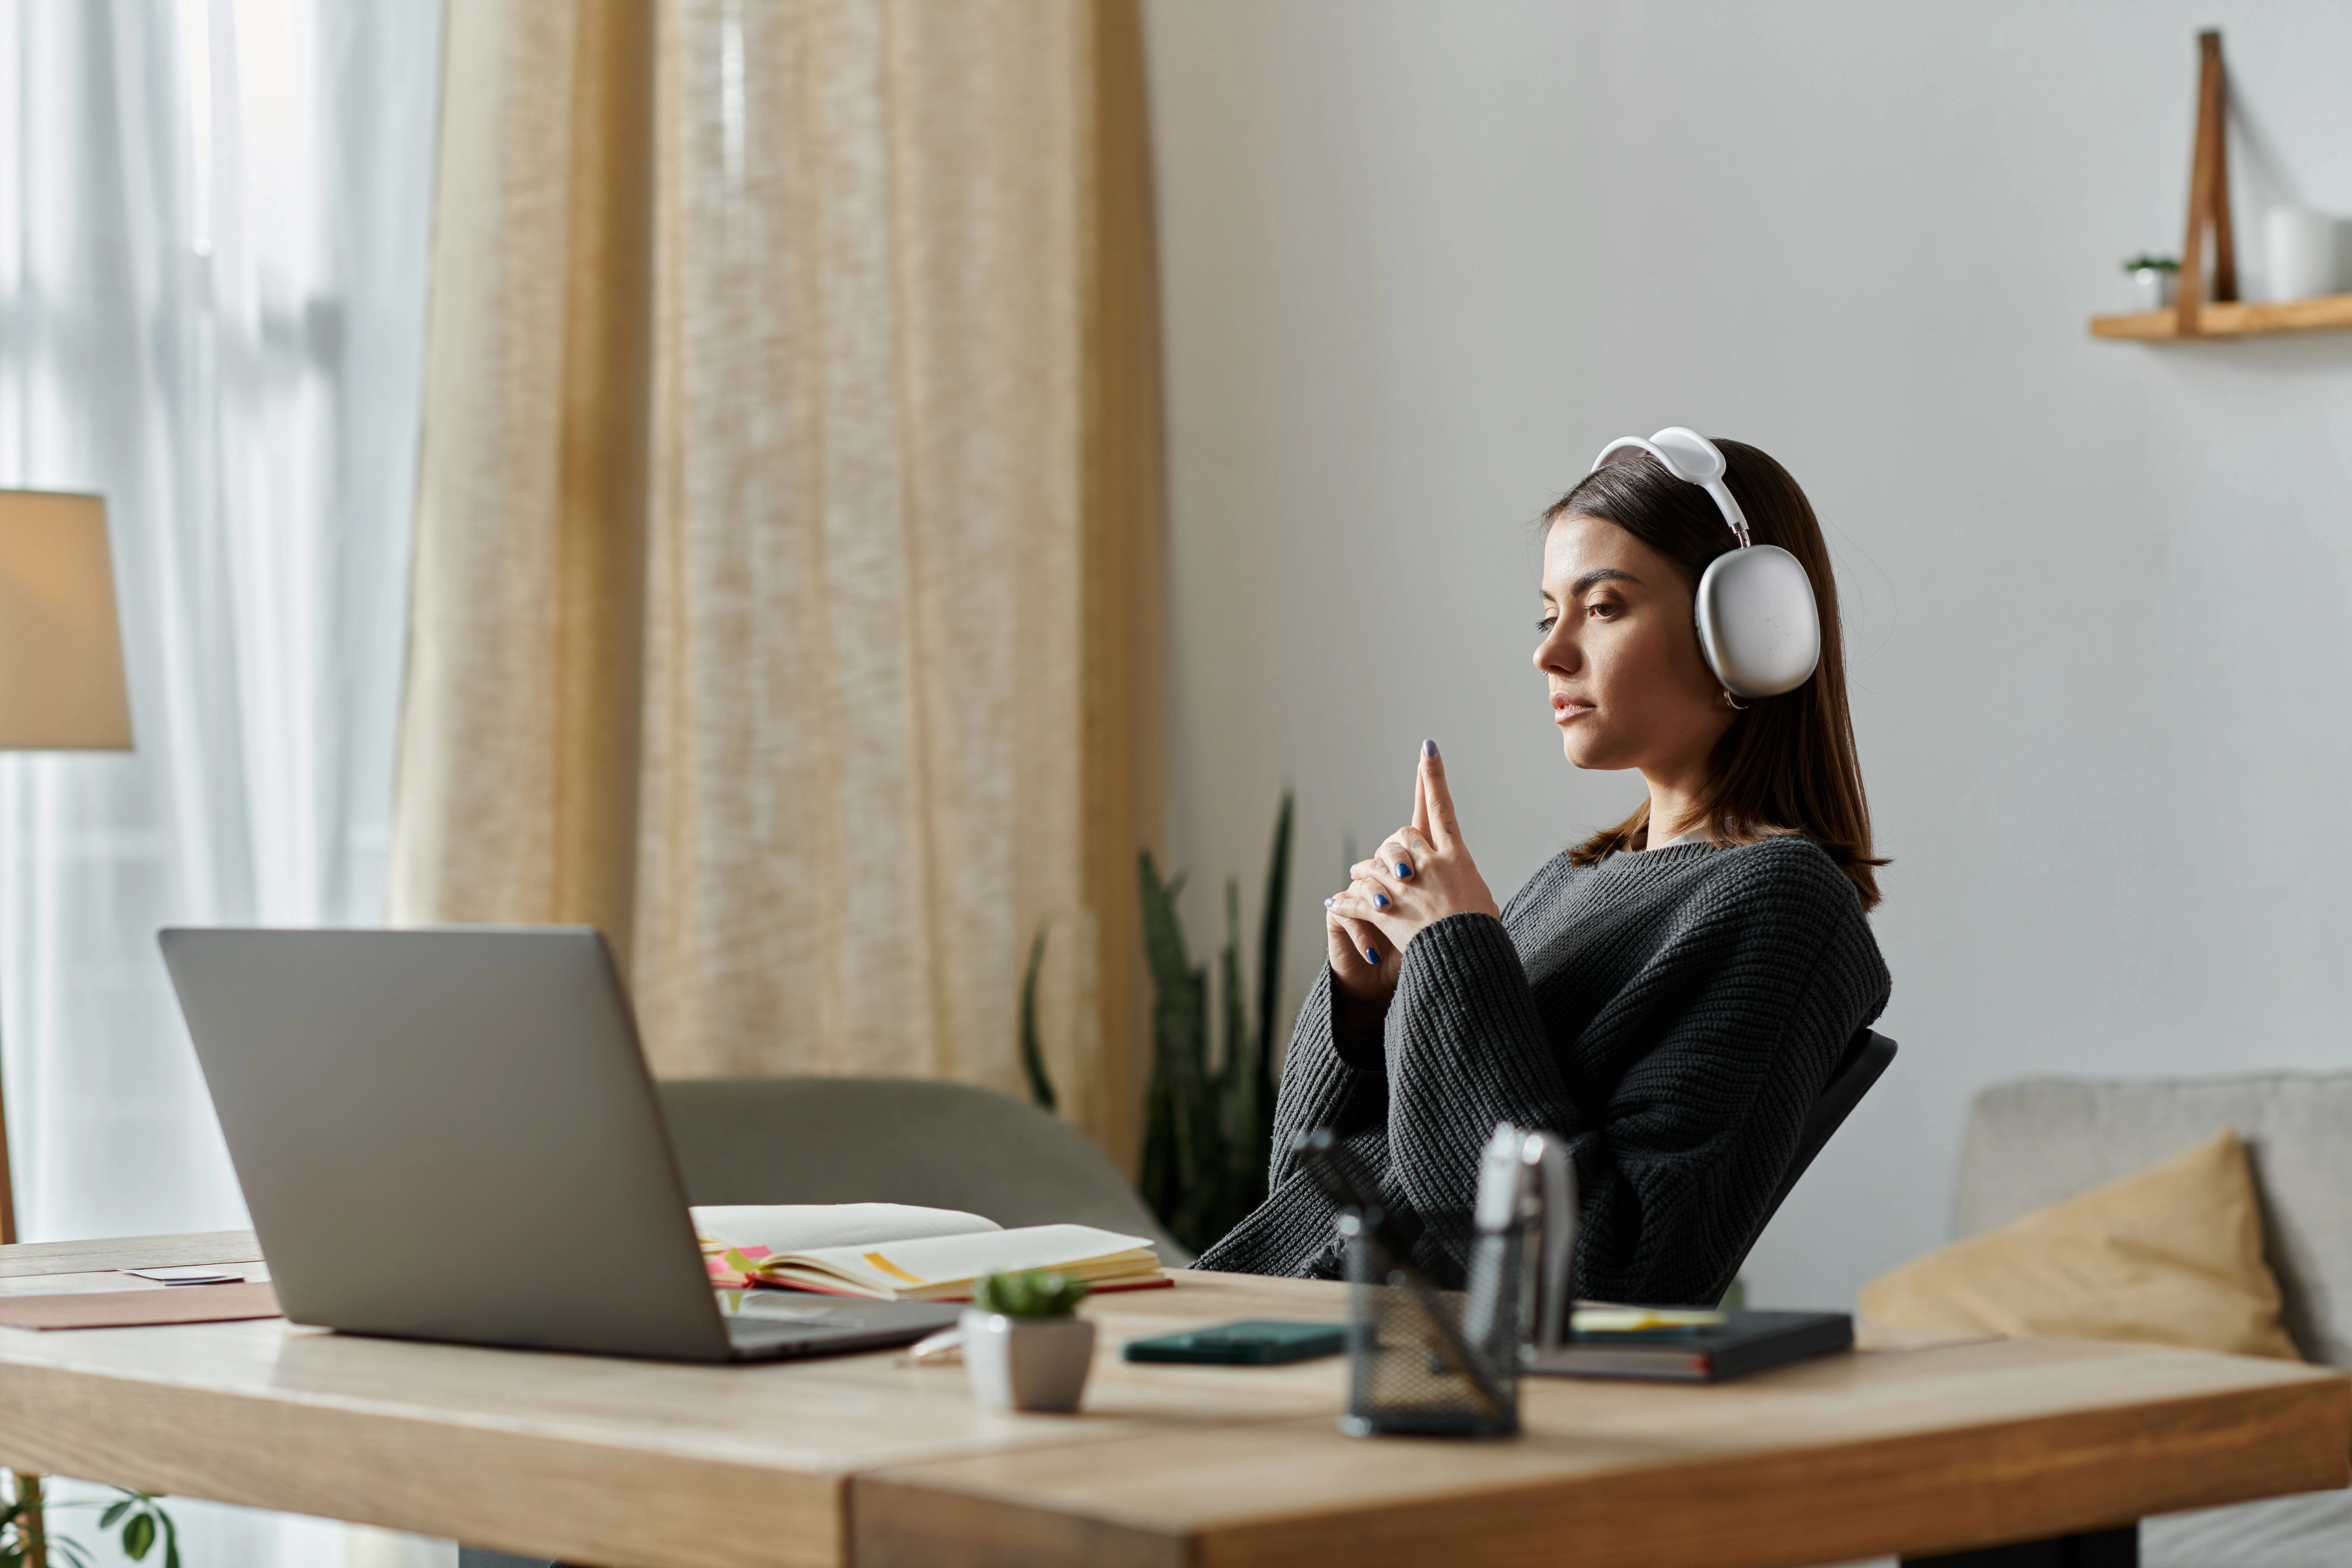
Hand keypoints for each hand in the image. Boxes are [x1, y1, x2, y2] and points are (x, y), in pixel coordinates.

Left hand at [1328, 741, 1499, 967]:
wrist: (1466, 959)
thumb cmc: (1480, 933)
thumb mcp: (1481, 899)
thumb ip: (1464, 881)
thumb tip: (1462, 882)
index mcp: (1455, 857)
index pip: (1442, 808)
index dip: (1434, 776)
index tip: (1427, 747)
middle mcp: (1428, 865)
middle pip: (1403, 836)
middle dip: (1397, 847)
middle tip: (1398, 865)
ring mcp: (1404, 886)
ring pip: (1374, 864)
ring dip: (1366, 872)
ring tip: (1362, 879)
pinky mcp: (1386, 910)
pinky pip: (1358, 898)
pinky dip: (1345, 901)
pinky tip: (1334, 902)